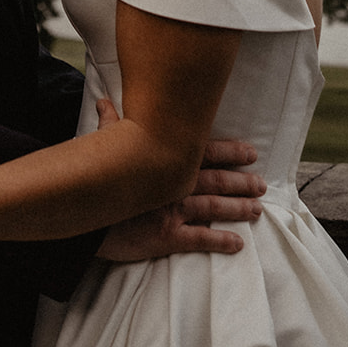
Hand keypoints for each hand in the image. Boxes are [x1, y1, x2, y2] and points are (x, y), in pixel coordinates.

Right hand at [93, 102, 264, 260]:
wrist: (85, 214)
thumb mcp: (104, 146)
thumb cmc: (96, 178)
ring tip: (257, 209)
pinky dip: (220, 240)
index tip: (251, 152)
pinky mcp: (167, 236)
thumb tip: (103, 102)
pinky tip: (238, 244)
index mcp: (164, 160)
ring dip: (237, 208)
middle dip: (241, 182)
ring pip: (213, 207)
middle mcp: (174, 183)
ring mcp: (172, 210)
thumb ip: (111, 124)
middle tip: (262, 184)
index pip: (204, 152)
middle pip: (215, 180)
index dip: (230, 151)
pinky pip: (199, 239)